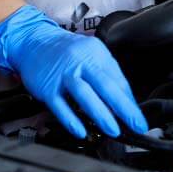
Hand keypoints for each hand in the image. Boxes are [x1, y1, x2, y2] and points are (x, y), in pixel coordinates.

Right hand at [0, 5, 147, 138]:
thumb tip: (126, 101)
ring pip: (84, 94)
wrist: (33, 41)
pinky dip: (71, 120)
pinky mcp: (47, 86)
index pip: (117, 79)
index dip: (130, 101)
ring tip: (113, 130)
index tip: (138, 119)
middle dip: (123, 107)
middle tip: (135, 125)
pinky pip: (60, 105)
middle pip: (104, 85)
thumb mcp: (90, 54)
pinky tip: (81, 131)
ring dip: (100, 114)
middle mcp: (79, 61)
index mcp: (95, 53)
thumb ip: (107, 74)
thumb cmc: (65, 51)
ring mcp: (62, 74)